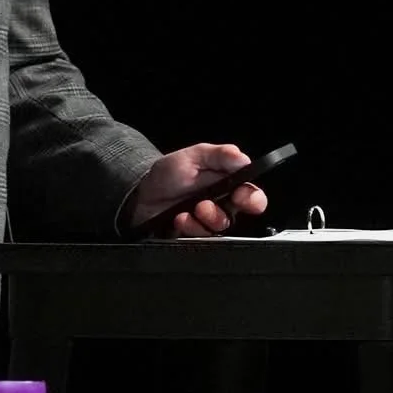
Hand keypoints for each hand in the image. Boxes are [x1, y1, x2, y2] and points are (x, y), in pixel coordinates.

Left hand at [122, 143, 269, 236]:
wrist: (140, 194)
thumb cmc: (167, 174)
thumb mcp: (192, 156)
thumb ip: (218, 155)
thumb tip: (242, 157)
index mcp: (225, 184)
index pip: (250, 194)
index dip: (252, 198)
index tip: (241, 196)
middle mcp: (220, 203)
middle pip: (237, 215)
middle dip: (224, 212)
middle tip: (207, 205)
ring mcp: (206, 220)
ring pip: (219, 228)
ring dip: (206, 219)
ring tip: (191, 209)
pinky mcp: (193, 234)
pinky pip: (200, 238)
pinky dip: (190, 227)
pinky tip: (179, 217)